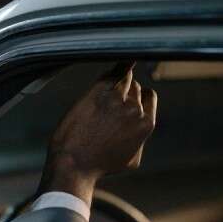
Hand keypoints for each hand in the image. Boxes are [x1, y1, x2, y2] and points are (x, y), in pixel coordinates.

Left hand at [39, 62, 157, 204]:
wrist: (74, 165)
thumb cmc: (99, 166)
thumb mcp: (131, 160)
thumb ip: (140, 139)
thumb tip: (140, 127)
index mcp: (146, 124)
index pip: (148, 97)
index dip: (137, 97)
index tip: (126, 99)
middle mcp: (135, 109)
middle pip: (134, 87)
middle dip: (122, 92)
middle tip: (105, 106)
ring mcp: (117, 98)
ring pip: (123, 77)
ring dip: (115, 81)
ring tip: (103, 91)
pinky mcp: (98, 91)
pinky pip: (113, 70)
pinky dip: (119, 63)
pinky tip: (122, 55)